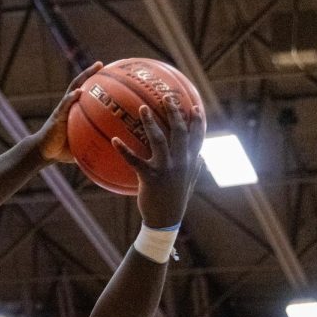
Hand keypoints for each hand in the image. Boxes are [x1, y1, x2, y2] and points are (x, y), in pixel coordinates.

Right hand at [34, 61, 102, 164]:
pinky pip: (65, 105)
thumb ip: (97, 143)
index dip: (96, 84)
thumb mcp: (84, 145)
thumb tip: (117, 149)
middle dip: (90, 73)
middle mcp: (69, 106)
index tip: (108, 75)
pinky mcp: (57, 116)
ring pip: (73, 88)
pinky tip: (78, 92)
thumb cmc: (63, 150)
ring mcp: (63, 109)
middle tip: (100, 64)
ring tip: (94, 68)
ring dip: (83, 77)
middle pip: (80, 84)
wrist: (43, 152)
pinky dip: (71, 97)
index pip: (86, 94)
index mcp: (75, 111)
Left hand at [112, 101, 205, 228]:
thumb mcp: (189, 182)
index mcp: (191, 161)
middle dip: (175, 112)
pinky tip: (114, 140)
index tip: (194, 106)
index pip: (198, 136)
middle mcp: (181, 162)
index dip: (198, 120)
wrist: (165, 219)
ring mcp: (167, 169)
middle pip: (180, 131)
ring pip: (160, 140)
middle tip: (167, 97)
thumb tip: (201, 155)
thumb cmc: (175, 199)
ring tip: (142, 108)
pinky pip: (135, 160)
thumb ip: (196, 167)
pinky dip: (124, 149)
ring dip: (151, 122)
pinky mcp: (150, 178)